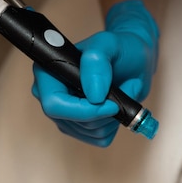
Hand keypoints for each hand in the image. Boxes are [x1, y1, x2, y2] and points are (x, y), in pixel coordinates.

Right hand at [32, 0, 158, 145]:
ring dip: (113, 117)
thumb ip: (96, 62)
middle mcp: (51, 95)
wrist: (133, 61)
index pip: (54, 104)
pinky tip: (116, 105)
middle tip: (119, 94)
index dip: (83, 109)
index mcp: (49, 73)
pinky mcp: (80, 127)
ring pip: (89, 132)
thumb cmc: (119, 49)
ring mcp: (64, 114)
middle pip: (72, 121)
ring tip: (119, 93)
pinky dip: (115, 125)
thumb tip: (93, 94)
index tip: (110, 103)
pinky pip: (99, 138)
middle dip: (102, 113)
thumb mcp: (109, 44)